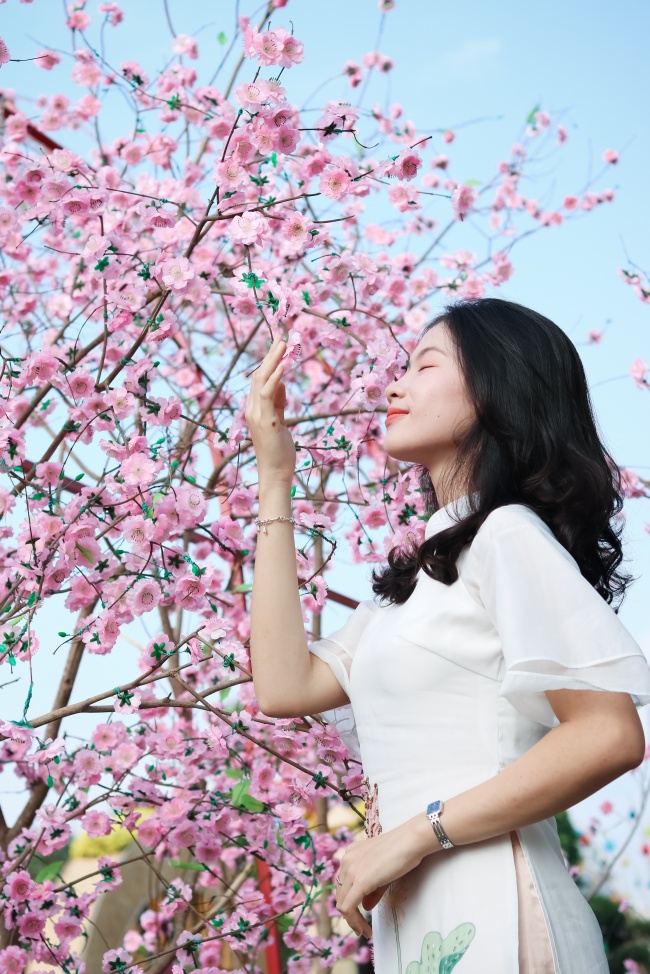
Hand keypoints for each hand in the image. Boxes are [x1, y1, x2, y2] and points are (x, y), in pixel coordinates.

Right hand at [244, 333, 296, 485]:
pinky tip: (283, 365)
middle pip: (258, 375)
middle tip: (282, 336)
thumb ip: (279, 402)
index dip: (269, 361)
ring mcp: (256, 414)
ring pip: (261, 380)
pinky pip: (267, 394)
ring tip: (284, 344)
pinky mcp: (265, 420)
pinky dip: (275, 378)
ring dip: (273, 360)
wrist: (275, 473)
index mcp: (254, 409)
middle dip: (270, 354)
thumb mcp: (280, 421)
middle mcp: (251, 409)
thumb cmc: (279, 451)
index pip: (259, 379)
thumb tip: (282, 382)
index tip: (280, 345)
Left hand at [335, 822, 423, 938]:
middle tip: (362, 927)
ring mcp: (351, 869)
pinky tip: (364, 929)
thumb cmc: (402, 852)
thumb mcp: (382, 871)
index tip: (360, 916)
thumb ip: (371, 889)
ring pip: (342, 903)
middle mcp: (346, 860)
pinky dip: (354, 922)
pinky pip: (348, 908)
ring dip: (352, 920)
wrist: (410, 841)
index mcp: (351, 854)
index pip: (343, 884)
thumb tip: (365, 906)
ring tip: (364, 930)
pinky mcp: (360, 881)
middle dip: (349, 913)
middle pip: (340, 894)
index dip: (350, 901)